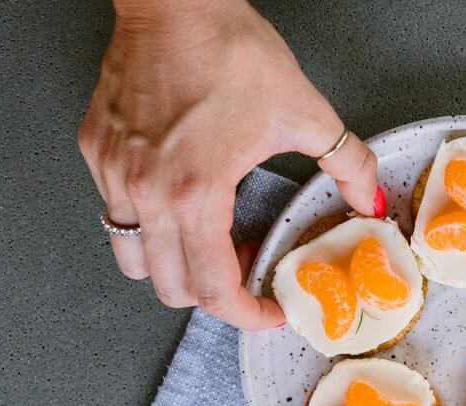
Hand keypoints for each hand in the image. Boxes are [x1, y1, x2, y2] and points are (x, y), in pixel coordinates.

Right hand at [78, 0, 382, 328]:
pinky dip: (148, 222)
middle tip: (246, 270)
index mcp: (197, 194)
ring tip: (209, 238)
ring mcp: (114, 174)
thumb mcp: (305, 113)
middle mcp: (146, 194)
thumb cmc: (229, 50)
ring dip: (172, 264)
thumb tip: (369, 200)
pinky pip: (116, 212)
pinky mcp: (96, 152)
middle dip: (212, 295)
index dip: (247, 314)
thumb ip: (348, 165)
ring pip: (133, 258)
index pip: (215, 290)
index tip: (269, 310)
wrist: (174, 1)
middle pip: (170, 288)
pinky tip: (181, 197)